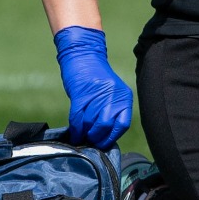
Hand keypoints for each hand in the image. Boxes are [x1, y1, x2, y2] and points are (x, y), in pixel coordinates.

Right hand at [53, 26, 132, 148]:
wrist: (84, 56)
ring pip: (89, 123)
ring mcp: (96, 95)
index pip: (122, 124)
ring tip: (81, 137)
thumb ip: (112, 111)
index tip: (103, 144)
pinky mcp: (80, 94)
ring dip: (84, 133)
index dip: (112, 137)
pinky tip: (74, 134)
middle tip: (90, 140)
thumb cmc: (97, 79)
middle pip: (104, 125)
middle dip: (96, 136)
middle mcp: (113, 96)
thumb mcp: (112, 93)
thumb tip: (105, 137)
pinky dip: (75, 129)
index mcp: (124, 97)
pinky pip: (77, 118)